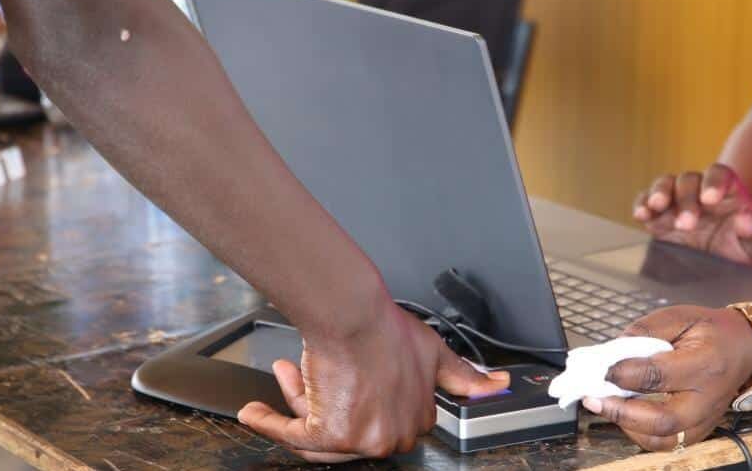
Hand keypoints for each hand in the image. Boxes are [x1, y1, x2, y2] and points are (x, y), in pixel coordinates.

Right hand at [238, 302, 509, 461]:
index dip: (354, 396)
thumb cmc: (388, 328)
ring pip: (320, 435)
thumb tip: (498, 386)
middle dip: (323, 398)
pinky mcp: (331, 434)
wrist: (356, 313)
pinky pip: (292, 438)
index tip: (338, 375)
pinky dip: (269, 423)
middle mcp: (392, 436)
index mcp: (416, 420)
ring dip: (299, 404)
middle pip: (347, 430)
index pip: (378, 422)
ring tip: (287, 375)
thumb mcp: (436, 353)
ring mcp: (363, 439)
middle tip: (308, 369)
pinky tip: (254, 412)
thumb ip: (465, 376)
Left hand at [582, 306, 751, 450]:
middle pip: (662, 420)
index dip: (625, 374)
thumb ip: (645, 330)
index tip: (602, 368)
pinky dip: (640, 434)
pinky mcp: (699, 430)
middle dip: (621, 412)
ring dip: (627, 427)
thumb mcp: (679, 316)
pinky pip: (667, 443)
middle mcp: (706, 398)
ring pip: (663, 439)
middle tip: (593, 398)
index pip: (658, 376)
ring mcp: (704, 419)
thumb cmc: (709, 331)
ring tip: (604, 406)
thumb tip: (611, 350)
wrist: (744, 349)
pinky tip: (624, 415)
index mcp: (704, 364)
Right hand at [633, 164, 751, 266]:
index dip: (714, 182)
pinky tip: (641, 215)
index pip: (719, 174)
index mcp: (727, 192)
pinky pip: (645, 202)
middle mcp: (699, 191)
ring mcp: (676, 202)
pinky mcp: (657, 216)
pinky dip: (641, 205)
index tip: (710, 199)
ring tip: (656, 207)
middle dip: (686, 200)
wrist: (723, 269)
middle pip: (688, 180)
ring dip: (659, 193)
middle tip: (687, 224)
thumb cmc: (744, 251)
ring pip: (665, 184)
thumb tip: (745, 218)